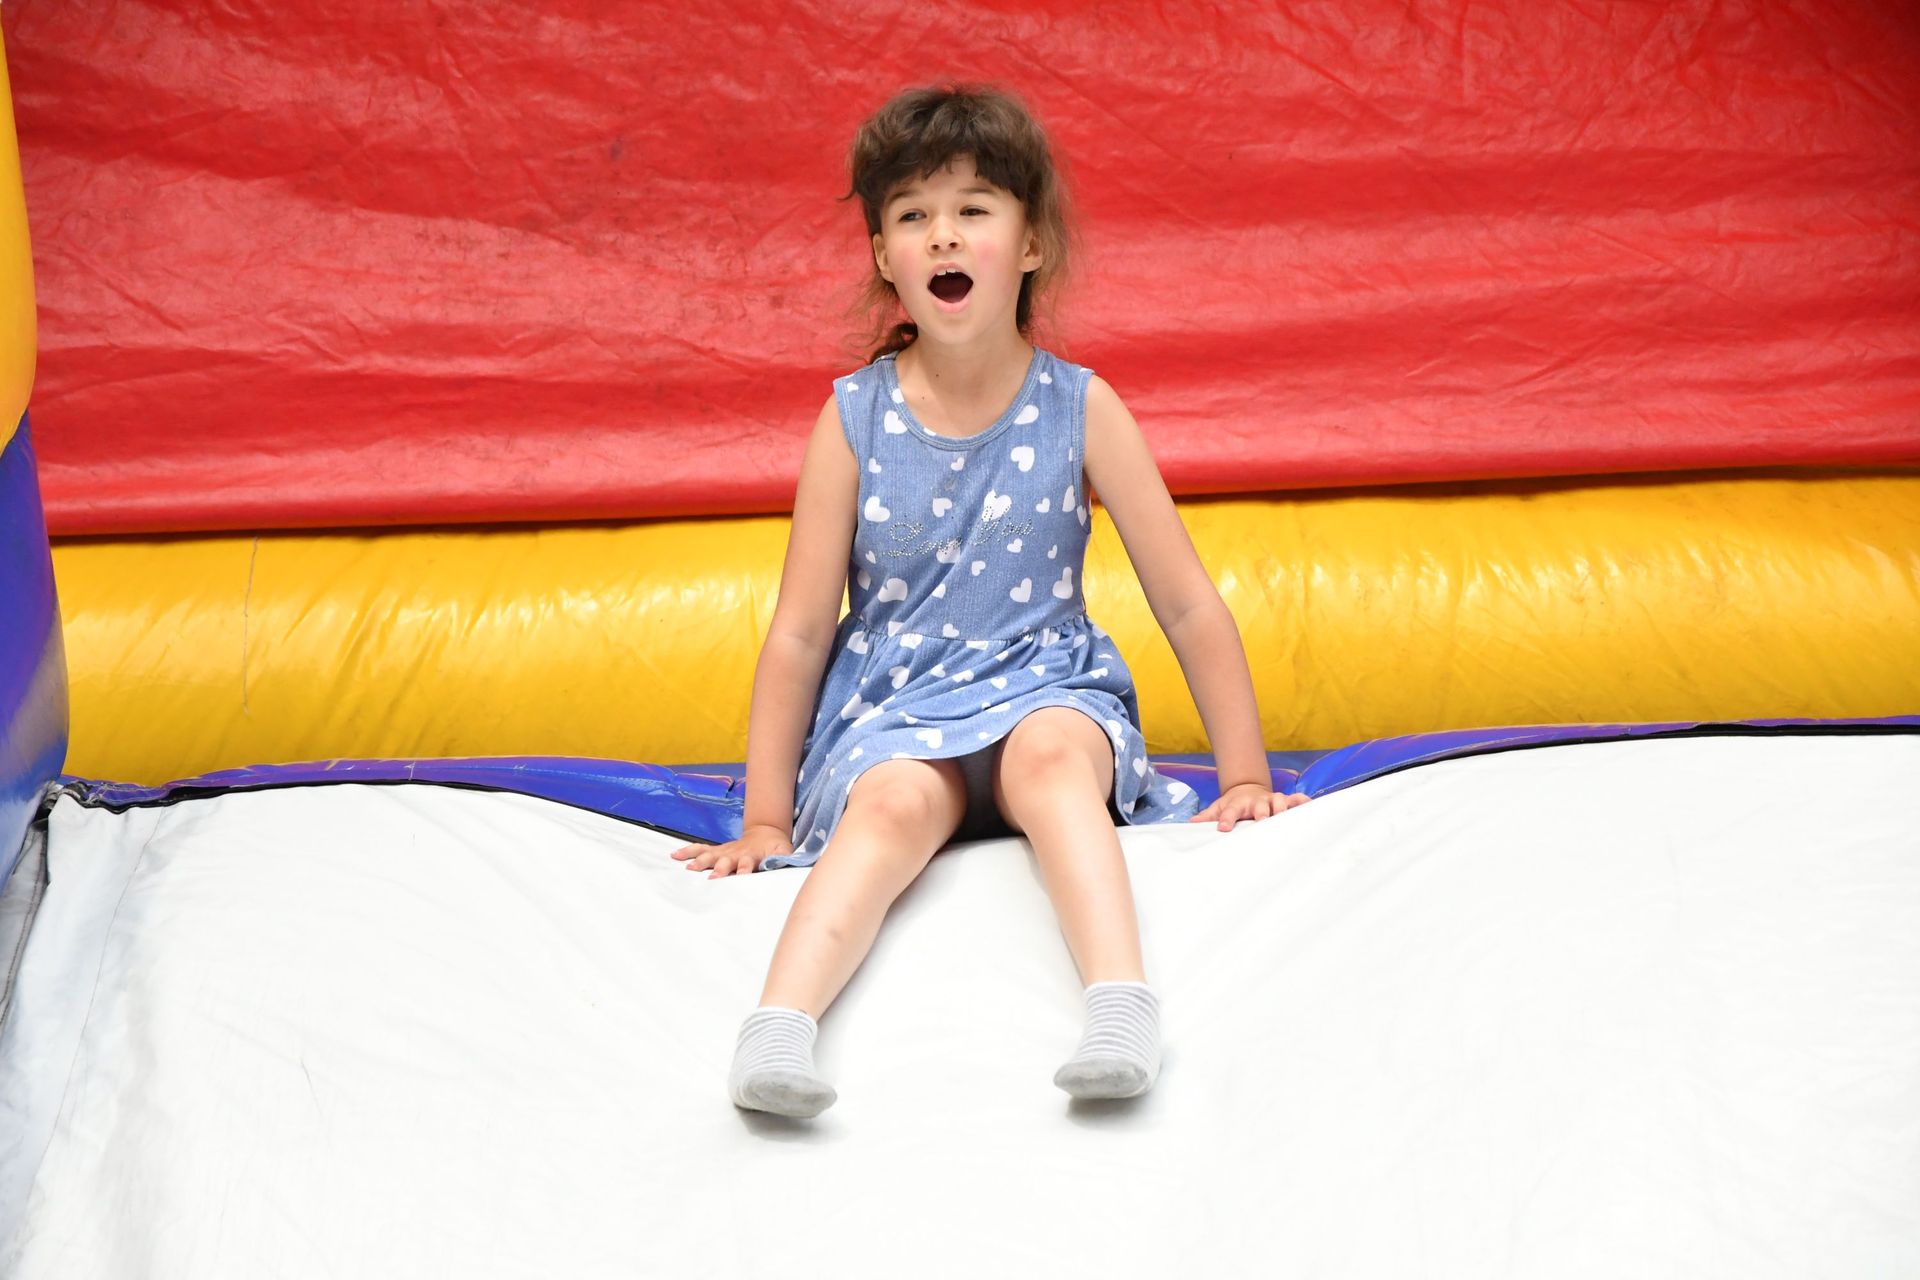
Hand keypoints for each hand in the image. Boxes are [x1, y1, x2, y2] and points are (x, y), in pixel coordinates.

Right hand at [668, 823, 793, 878]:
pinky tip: (674, 855)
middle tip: (712, 877)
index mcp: (753, 856)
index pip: (749, 863)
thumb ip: (784, 861)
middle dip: (719, 868)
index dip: (745, 869)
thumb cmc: (776, 847)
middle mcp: (736, 853)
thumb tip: (787, 868)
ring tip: (688, 867)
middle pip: (726, 860)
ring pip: (710, 854)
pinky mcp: (718, 851)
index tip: (742, 875)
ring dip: (700, 860)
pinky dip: (688, 851)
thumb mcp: (785, 853)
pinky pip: (701, 850)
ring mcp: (725, 851)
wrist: (767, 832)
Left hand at [1188, 781, 1311, 830]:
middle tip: (1262, 822)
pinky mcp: (1285, 800)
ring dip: (1282, 808)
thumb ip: (1208, 816)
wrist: (1248, 789)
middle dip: (1261, 814)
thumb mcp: (1218, 807)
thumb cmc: (1233, 804)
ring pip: (1279, 801)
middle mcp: (1256, 801)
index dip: (1226, 819)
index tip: (1222, 828)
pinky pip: (1297, 799)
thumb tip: (1190, 823)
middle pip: (1259, 807)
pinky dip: (1304, 802)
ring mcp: (1271, 800)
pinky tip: (1311, 806)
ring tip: (1285, 818)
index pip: (1230, 811)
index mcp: (1238, 804)